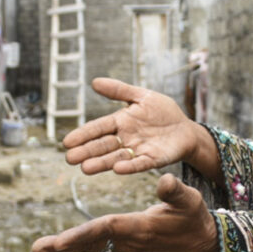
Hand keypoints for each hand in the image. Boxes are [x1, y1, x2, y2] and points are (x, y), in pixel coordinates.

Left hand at [31, 174, 218, 251]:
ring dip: (64, 249)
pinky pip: (96, 246)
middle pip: (91, 243)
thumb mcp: (190, 200)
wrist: (201, 242)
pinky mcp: (126, 245)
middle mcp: (129, 240)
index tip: (58, 241)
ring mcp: (126, 245)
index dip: (82, 234)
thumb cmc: (195, 217)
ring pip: (91, 247)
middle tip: (36, 249)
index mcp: (140, 227)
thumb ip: (176, 191)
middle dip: (63, 247)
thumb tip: (165, 178)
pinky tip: (60, 247)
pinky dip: (77, 246)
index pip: (106, 229)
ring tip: (38, 250)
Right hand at [62, 78, 218, 180]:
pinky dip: (129, 166)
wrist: (185, 129)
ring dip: (101, 163)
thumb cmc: (163, 112)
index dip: (83, 135)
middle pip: (102, 145)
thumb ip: (119, 91)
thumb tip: (94, 82)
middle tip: (70, 158)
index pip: (98, 128)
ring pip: (116, 157)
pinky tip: (117, 169)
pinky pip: (140, 163)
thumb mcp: (141, 96)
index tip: (67, 142)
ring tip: (86, 168)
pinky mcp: (153, 159)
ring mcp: (138, 150)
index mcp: (120, 122)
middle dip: (86, 152)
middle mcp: (125, 138)